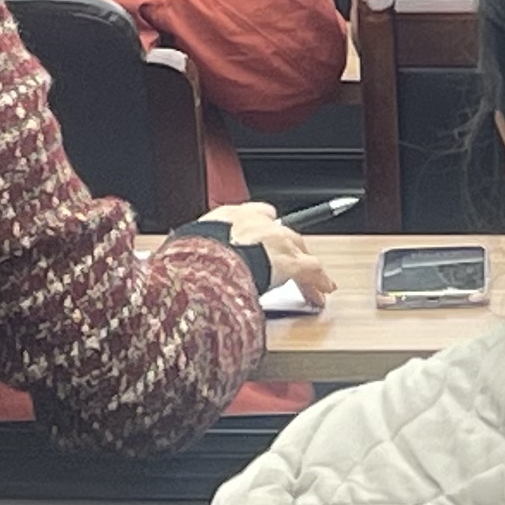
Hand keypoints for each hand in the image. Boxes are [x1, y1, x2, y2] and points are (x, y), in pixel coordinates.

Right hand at [189, 203, 334, 307]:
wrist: (206, 261)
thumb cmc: (192, 256)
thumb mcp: (187, 248)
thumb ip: (193, 251)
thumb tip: (182, 264)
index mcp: (230, 216)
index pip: (258, 213)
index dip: (265, 225)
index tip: (266, 233)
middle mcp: (258, 223)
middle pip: (282, 232)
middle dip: (287, 247)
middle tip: (286, 263)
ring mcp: (276, 241)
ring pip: (299, 251)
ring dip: (303, 267)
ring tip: (308, 283)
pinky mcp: (291, 261)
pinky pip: (312, 271)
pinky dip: (318, 282)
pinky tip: (323, 291)